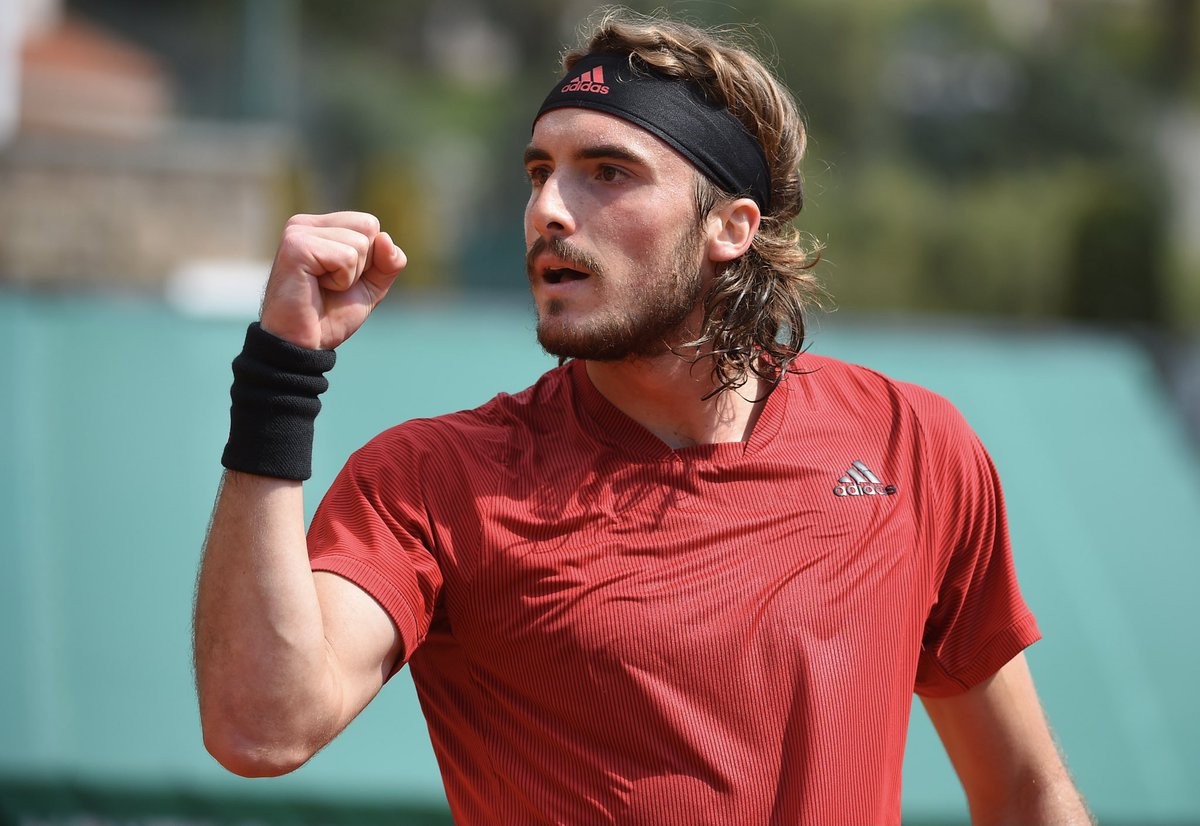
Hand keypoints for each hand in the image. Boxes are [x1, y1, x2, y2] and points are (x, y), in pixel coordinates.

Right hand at [259, 212, 406, 349]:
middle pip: (368, 226)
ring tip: (323, 287)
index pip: (370, 224)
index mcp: (320, 226)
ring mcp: (298, 232)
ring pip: (360, 243)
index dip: (371, 259)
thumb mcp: (371, 286)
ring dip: (350, 276)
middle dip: (363, 265)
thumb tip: (385, 238)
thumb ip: (388, 262)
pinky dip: (341, 281)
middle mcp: (306, 224)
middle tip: (333, 284)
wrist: (305, 344)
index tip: (342, 279)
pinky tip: (317, 287)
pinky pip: (346, 257)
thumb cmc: (331, 315)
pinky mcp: (296, 246)